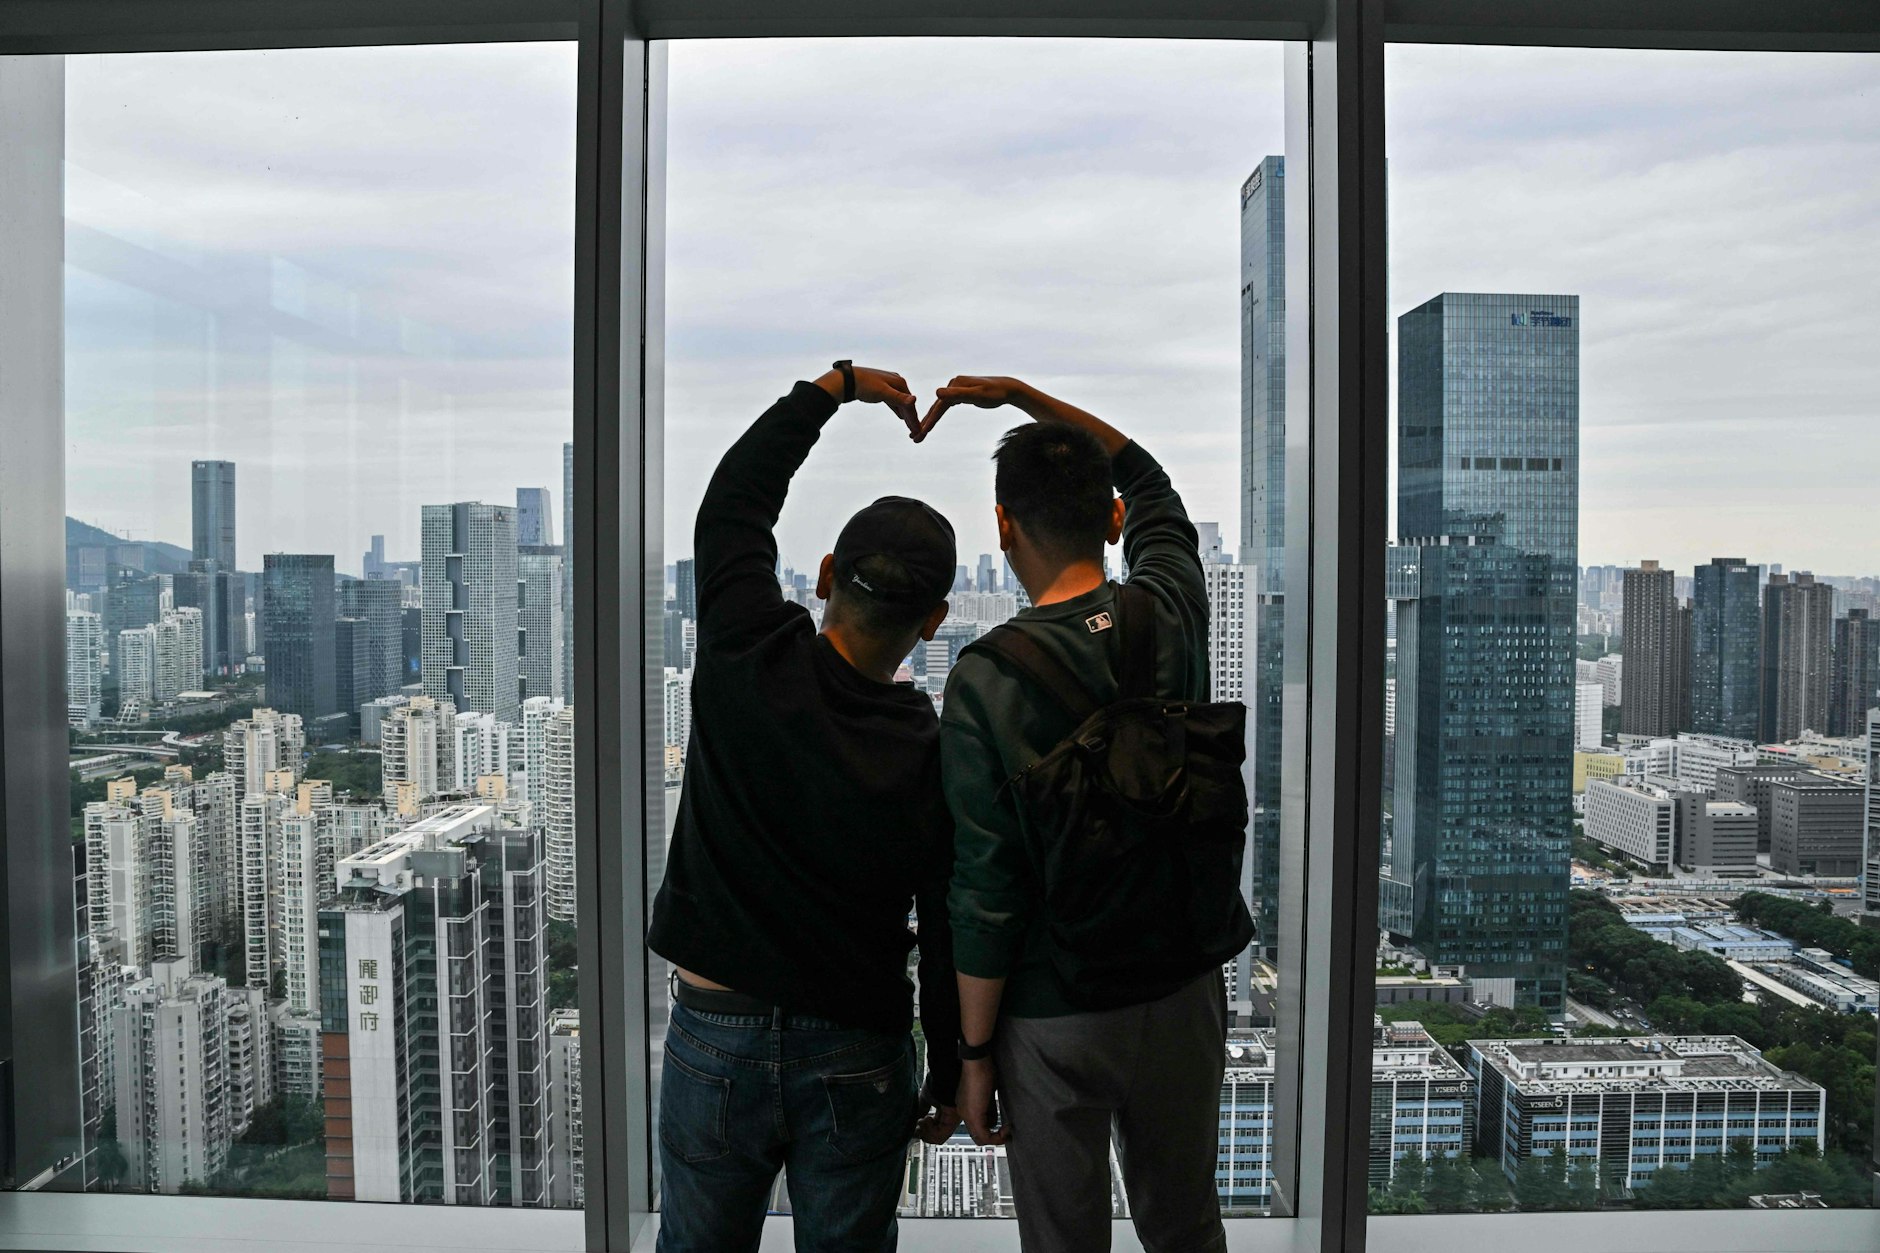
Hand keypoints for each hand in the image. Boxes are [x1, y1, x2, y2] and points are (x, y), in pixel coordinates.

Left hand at [816, 365, 919, 434]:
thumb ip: (899, 398)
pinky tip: (900, 416)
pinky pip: (893, 402)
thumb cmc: (865, 385)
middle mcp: (896, 382)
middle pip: (906, 403)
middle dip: (911, 418)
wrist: (848, 380)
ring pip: (900, 403)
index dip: (914, 418)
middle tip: (916, 433)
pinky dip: (897, 409)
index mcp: (900, 382)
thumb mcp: (883, 392)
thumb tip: (914, 400)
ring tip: (910, 427)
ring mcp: (889, 385)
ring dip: (905, 415)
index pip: (910, 404)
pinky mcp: (881, 389)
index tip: (918, 431)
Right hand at [914, 375, 1029, 443]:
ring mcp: (956, 388)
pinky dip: (938, 415)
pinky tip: (932, 422)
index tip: (921, 432)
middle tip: (914, 438)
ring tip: (920, 433)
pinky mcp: (960, 393)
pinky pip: (946, 406)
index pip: (939, 405)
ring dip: (929, 420)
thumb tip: (937, 393)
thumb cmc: (995, 393)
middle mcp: (953, 384)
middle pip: (937, 407)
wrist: (1008, 389)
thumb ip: (958, 394)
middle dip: (925, 423)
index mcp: (955, 384)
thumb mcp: (977, 395)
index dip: (930, 420)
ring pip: (939, 407)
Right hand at [914, 1084, 962, 1144]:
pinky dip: (929, 1131)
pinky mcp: (953, 1121)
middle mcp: (950, 1118)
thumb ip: (921, 1111)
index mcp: (945, 1112)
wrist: (943, 1074)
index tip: (914, 1128)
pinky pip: (941, 1136)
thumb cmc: (936, 1081)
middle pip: (936, 1136)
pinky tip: (925, 1119)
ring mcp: (953, 1120)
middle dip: (923, 1134)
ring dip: (925, 1133)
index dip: (924, 1131)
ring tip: (921, 1121)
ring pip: (938, 1138)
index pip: (935, 1129)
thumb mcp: (925, 1098)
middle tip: (915, 1129)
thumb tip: (913, 1122)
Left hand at [955, 1058, 1009, 1145]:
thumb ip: (990, 1106)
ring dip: (996, 1138)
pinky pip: (984, 1136)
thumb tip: (997, 1117)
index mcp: (966, 1107)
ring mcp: (967, 1115)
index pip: (977, 1128)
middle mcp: (964, 1113)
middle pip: (978, 1137)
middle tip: (1007, 1133)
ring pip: (980, 1139)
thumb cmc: (983, 1069)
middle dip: (994, 1138)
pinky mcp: (974, 1115)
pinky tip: (1006, 1128)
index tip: (1004, 1128)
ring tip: (1007, 1131)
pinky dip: (997, 1136)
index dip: (992, 1132)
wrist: (977, 1061)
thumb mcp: (987, 1092)